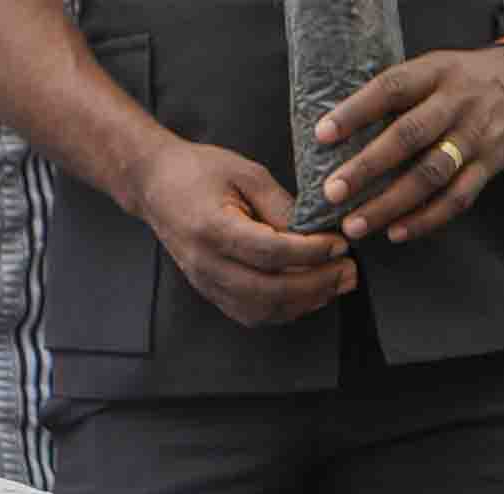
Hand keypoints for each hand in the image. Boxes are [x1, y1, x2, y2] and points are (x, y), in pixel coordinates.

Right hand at [133, 137, 353, 325]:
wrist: (155, 186)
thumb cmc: (199, 171)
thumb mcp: (247, 174)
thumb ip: (281, 205)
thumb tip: (318, 230)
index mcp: (213, 229)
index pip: (270, 252)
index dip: (311, 253)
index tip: (340, 245)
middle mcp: (206, 264)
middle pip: (268, 290)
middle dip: (315, 284)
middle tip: (348, 272)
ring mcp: (205, 282)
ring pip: (260, 309)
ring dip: (303, 302)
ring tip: (335, 285)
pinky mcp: (208, 290)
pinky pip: (249, 313)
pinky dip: (283, 310)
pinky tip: (308, 296)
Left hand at [307, 46, 503, 252]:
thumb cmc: (462, 80)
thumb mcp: (432, 70)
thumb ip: (395, 96)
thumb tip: (336, 133)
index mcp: (436, 74)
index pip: (392, 88)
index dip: (356, 111)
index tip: (322, 135)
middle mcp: (457, 103)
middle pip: (409, 136)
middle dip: (367, 167)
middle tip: (332, 192)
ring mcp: (476, 135)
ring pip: (431, 174)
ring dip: (390, 204)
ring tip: (355, 225)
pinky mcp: (491, 164)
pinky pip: (458, 197)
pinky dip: (426, 219)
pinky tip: (396, 233)